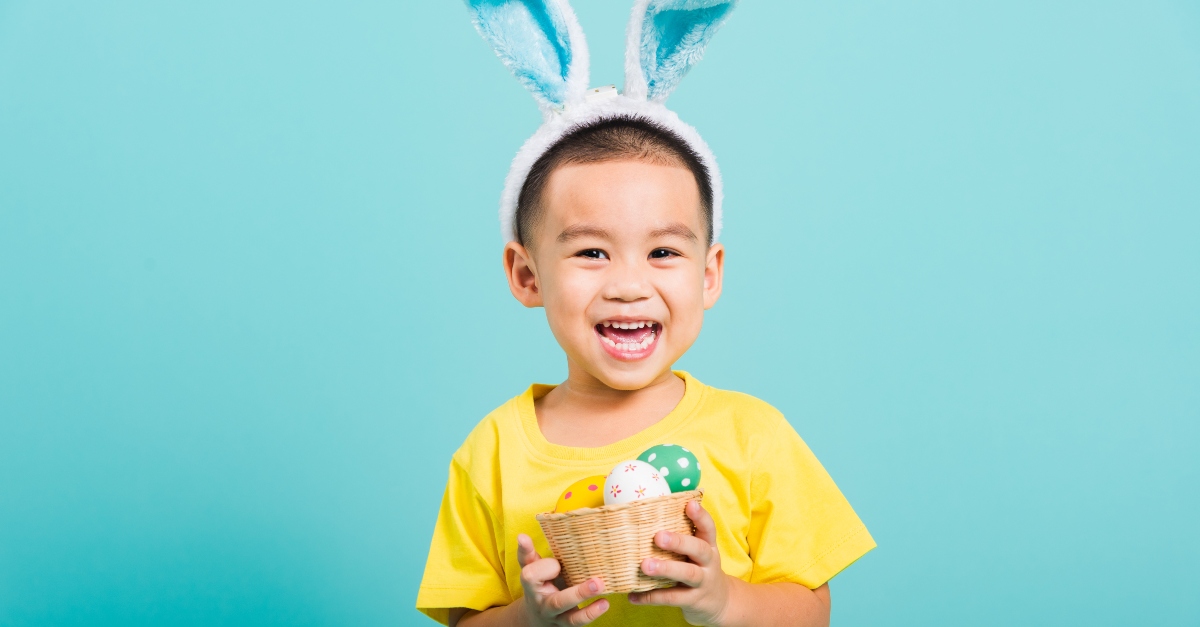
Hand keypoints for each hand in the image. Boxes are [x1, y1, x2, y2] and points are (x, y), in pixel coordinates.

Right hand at [515, 533, 609, 626]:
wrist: (536, 615)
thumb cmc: (539, 584)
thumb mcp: (531, 569)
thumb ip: (528, 553)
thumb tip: (522, 535)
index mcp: (532, 587)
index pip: (533, 577)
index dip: (546, 567)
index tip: (556, 562)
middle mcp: (544, 605)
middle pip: (558, 602)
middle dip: (578, 594)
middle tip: (597, 582)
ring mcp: (557, 617)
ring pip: (572, 617)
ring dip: (591, 606)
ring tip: (603, 590)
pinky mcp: (568, 624)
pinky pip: (579, 622)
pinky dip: (592, 612)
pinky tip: (605, 603)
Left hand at [628, 500, 730, 625]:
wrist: (719, 602)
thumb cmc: (700, 568)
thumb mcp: (699, 552)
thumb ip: (682, 537)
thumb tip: (646, 518)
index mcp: (709, 545)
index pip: (708, 528)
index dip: (700, 516)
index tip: (690, 505)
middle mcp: (709, 562)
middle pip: (699, 549)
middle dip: (678, 542)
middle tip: (658, 537)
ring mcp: (703, 582)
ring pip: (688, 574)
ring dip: (665, 569)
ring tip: (645, 566)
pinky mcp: (693, 600)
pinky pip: (672, 598)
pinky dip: (651, 597)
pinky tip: (633, 596)